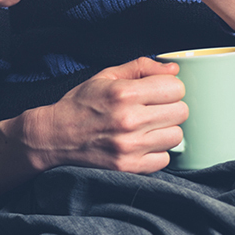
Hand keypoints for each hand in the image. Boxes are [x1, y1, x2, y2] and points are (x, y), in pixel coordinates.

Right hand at [0, 57, 188, 205]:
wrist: (53, 137)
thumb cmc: (79, 105)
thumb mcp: (105, 77)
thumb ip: (140, 67)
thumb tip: (173, 70)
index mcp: (124, 93)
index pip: (176, 88)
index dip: (168, 89)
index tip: (157, 93)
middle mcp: (129, 120)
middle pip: (181, 112)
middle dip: (169, 109)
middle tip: (151, 111)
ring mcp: (129, 146)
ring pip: (175, 136)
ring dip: (164, 132)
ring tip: (145, 129)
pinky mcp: (129, 167)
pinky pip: (164, 159)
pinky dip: (155, 153)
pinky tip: (140, 145)